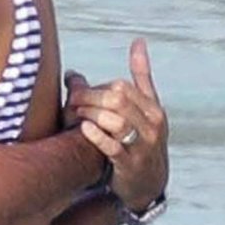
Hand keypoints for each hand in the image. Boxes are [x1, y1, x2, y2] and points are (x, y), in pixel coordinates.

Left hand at [64, 37, 167, 211]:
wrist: (149, 183)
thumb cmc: (144, 138)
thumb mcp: (148, 108)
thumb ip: (141, 76)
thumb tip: (138, 41)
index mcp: (154, 108)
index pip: (123, 87)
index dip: (97, 87)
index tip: (78, 92)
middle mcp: (152, 125)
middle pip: (117, 101)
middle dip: (89, 98)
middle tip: (70, 102)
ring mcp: (143, 146)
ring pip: (115, 121)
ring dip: (90, 115)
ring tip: (73, 115)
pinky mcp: (131, 165)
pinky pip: (114, 147)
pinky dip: (98, 136)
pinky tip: (84, 128)